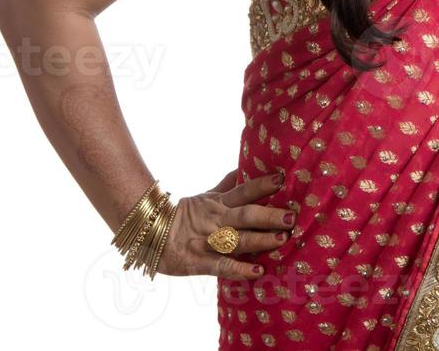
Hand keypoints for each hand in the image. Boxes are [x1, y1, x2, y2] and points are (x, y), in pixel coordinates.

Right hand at [157, 167, 291, 279]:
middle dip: (269, 216)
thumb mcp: (206, 196)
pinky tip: (257, 271)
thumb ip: (227, 185)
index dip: (261, 185)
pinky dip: (239, 269)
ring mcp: (208, 241)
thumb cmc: (183, 215)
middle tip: (291, 216)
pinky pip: (221, 266)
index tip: (283, 179)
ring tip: (282, 239)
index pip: (243, 191)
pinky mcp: (199, 262)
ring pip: (237, 240)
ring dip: (260, 240)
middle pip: (245, 216)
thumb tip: (245, 168)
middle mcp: (216, 220)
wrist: (147, 234)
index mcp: (218, 203)